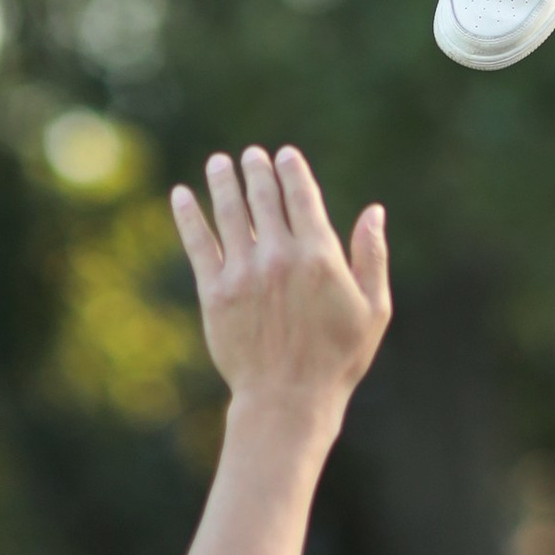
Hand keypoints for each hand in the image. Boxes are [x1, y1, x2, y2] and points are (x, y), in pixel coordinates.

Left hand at [170, 142, 390, 414]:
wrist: (287, 400)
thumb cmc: (337, 358)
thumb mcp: (373, 308)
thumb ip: (372, 256)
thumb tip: (375, 211)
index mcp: (320, 255)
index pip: (302, 196)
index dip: (292, 170)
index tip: (284, 155)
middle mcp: (280, 256)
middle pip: (264, 197)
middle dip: (257, 169)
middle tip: (251, 155)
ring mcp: (244, 272)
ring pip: (228, 212)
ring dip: (223, 182)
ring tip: (219, 163)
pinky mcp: (214, 292)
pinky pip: (197, 244)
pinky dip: (187, 215)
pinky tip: (180, 195)